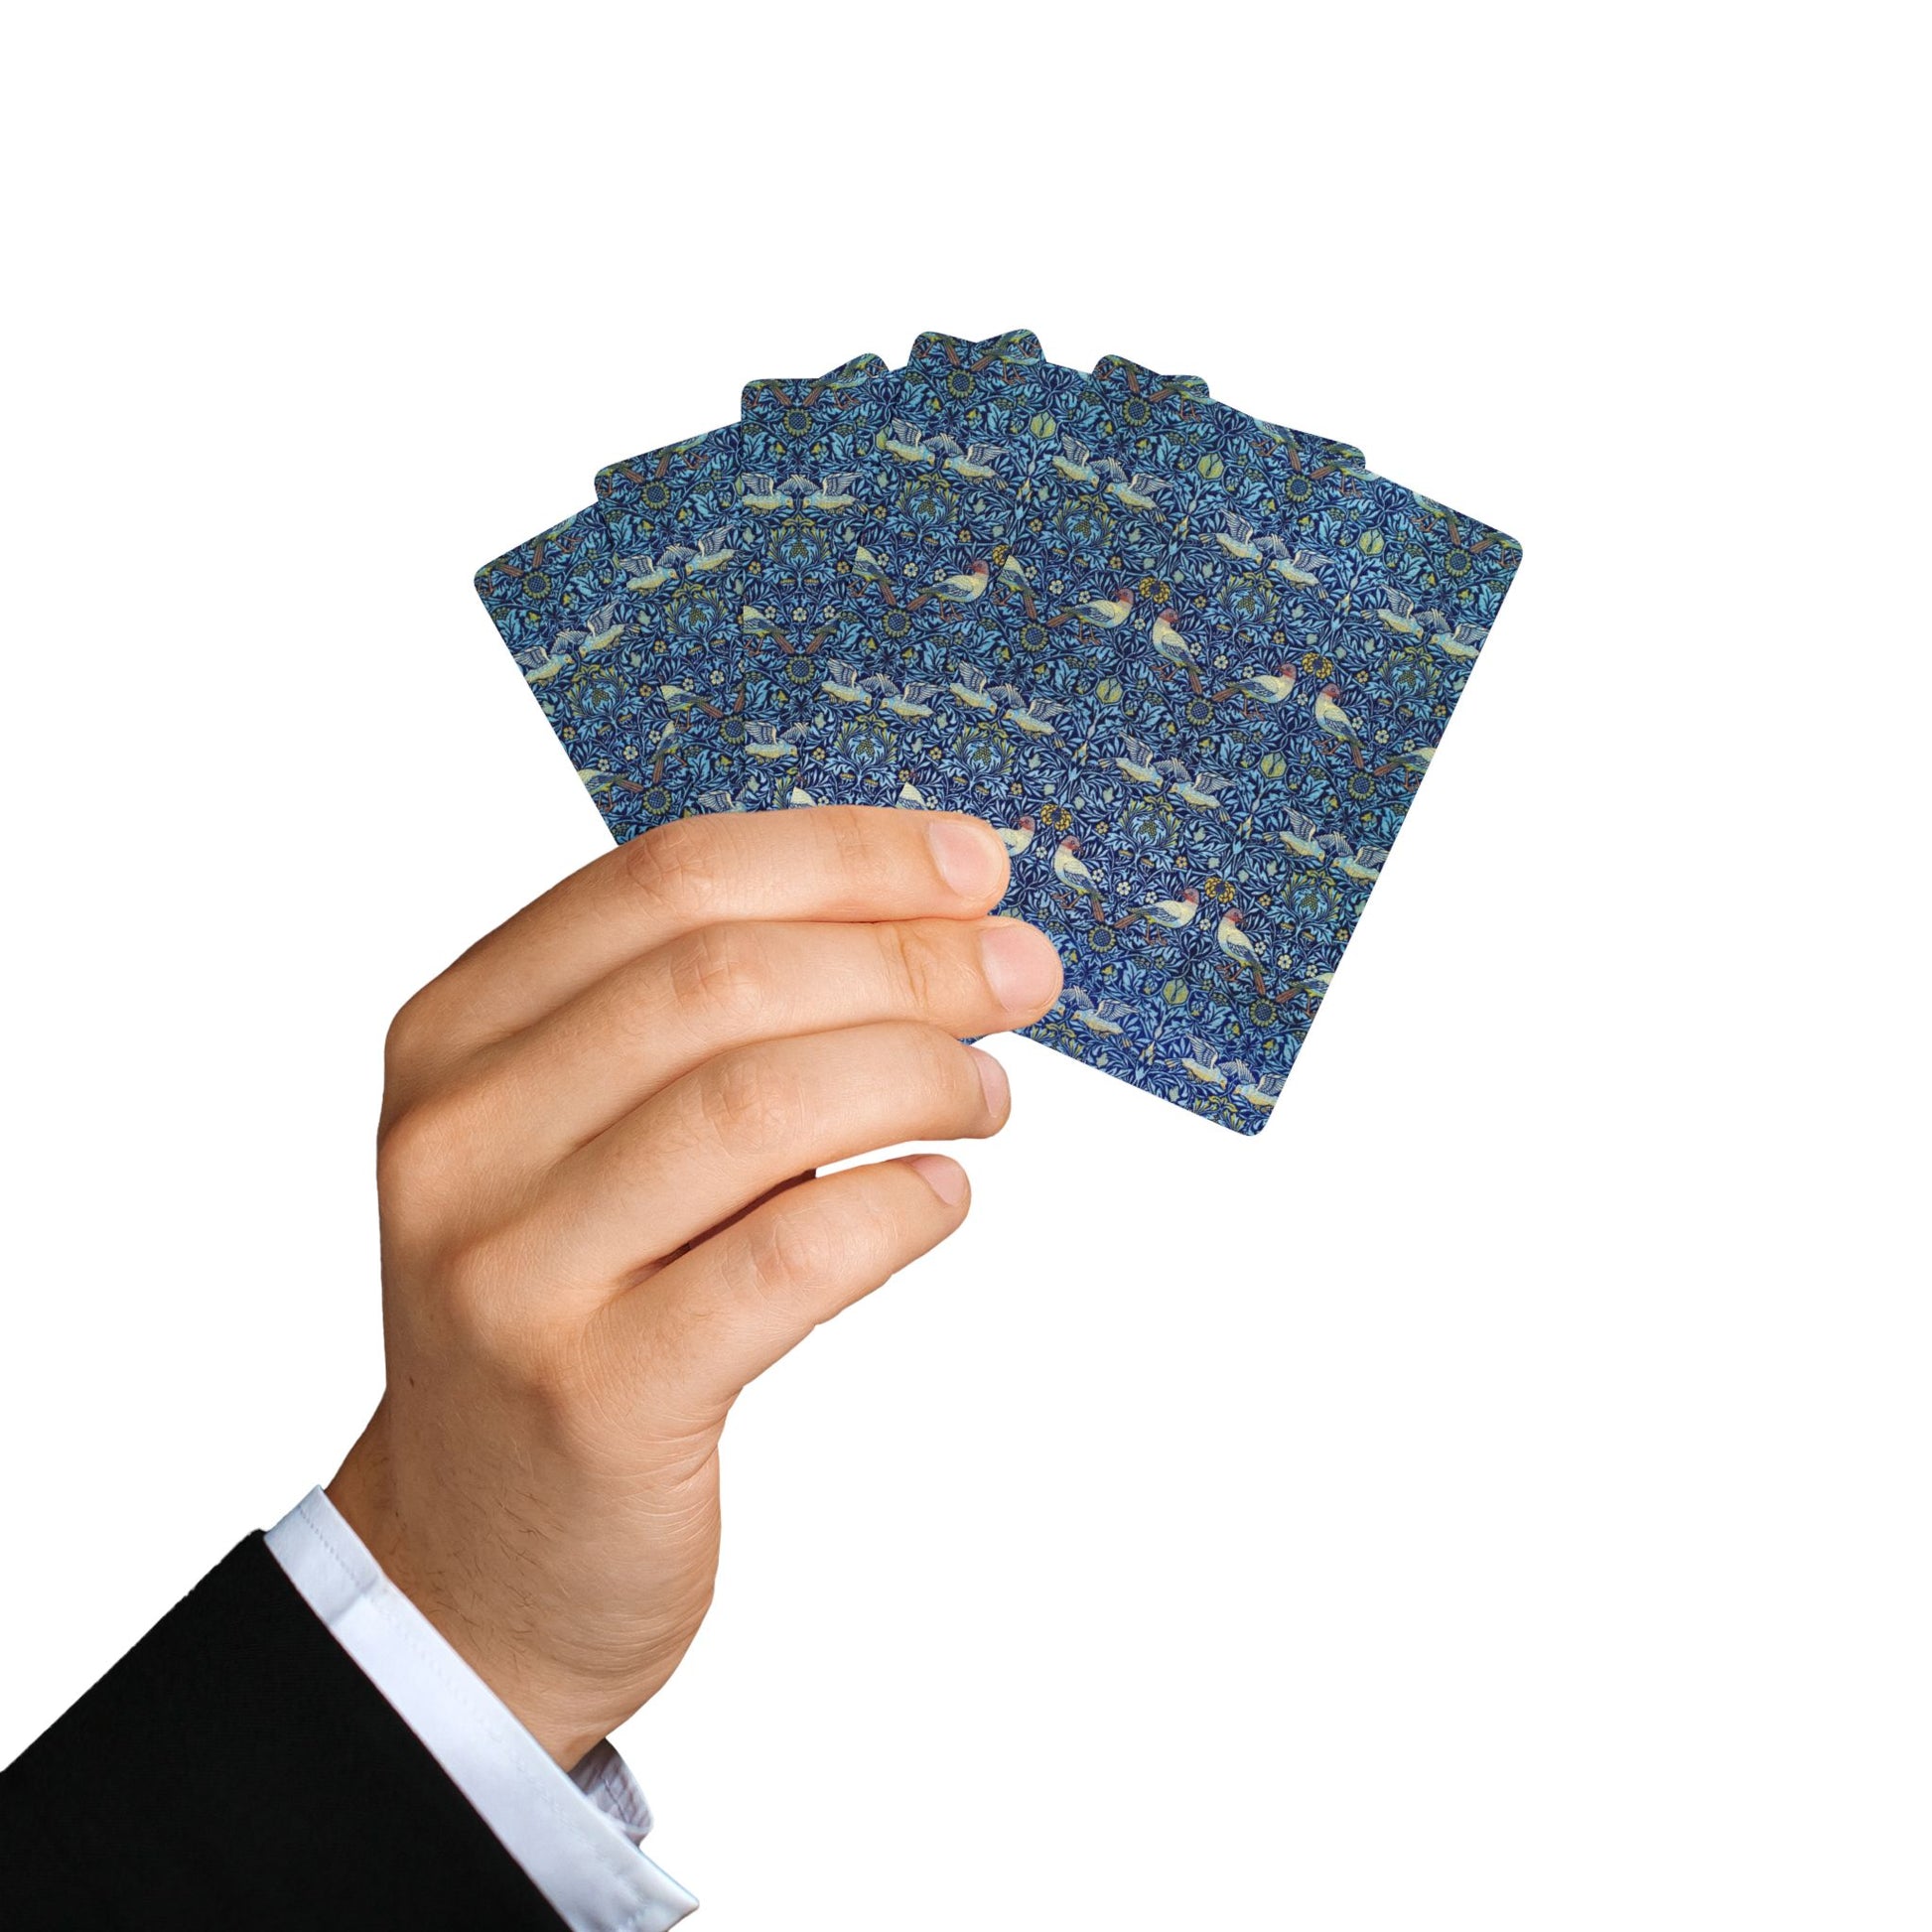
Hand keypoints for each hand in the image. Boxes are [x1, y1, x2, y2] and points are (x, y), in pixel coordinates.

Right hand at [328, 807, 1061, 1765]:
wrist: (478, 1557)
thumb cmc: (573, 1312)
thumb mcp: (582, 1138)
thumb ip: (700, 1026)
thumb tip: (928, 922)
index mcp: (457, 1033)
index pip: (668, 878)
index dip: (845, 855)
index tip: (976, 866)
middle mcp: (460, 1136)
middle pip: (722, 978)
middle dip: (909, 956)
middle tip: (1024, 974)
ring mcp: (514, 1268)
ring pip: (758, 1104)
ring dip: (915, 1074)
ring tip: (989, 1094)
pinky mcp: (594, 1394)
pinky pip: (786, 1259)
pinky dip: (892, 1207)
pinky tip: (938, 1194)